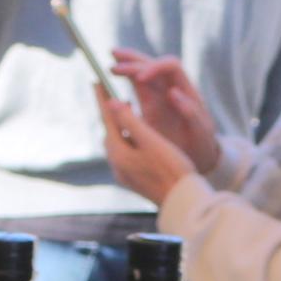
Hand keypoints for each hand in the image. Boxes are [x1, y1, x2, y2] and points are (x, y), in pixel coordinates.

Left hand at [97, 87, 195, 207]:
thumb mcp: (152, 140)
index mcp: (119, 153)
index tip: (97, 80)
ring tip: (128, 112)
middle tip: (112, 94)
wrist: (183, 201)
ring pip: (118, 144)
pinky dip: (129, 140)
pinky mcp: (133, 181)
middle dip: (111, 113)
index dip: (102, 98)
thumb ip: (130, 121)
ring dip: (121, 127)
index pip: (107, 119)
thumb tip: (111, 103)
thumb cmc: (171, 168)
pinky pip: (126, 154)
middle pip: (110, 132)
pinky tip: (139, 138)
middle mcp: (117, 165)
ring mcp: (124, 175)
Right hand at [113, 49, 223, 179]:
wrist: (200, 157)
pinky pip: (138, 86)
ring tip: (112, 58)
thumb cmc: (202, 145)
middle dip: (135, 60)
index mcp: (187, 90)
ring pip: (144, 71)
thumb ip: (191, 113)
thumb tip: (173, 92)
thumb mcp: (201, 132)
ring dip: (129, 63)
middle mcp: (173, 87)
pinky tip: (112, 78)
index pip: (171, 66)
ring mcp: (162, 95)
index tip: (139, 78)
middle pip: (154, 62)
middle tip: (114, 61)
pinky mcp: (152, 104)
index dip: (154, 67)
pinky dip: (126, 79)